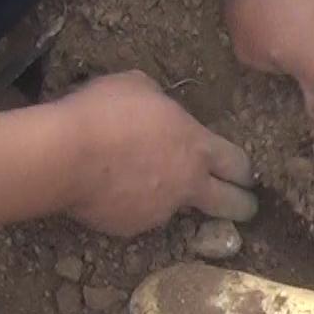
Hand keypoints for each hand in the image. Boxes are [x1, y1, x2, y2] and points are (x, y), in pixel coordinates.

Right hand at [57, 71, 254, 235]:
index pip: (238, 163)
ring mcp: (161, 210)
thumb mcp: (138, 86)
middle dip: (242, 205)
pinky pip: (138, 215)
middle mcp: (188, 184)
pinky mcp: (131, 227)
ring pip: (177, 209)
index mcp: (197, 146)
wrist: (66, 155)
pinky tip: (111, 189)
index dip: (244, 169)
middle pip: (230, 203)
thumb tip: (156, 106)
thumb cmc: (104, 112)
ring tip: (144, 182)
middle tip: (244, 207)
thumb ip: (159, 101)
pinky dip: (131, 205)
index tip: (247, 175)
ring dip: (170, 199)